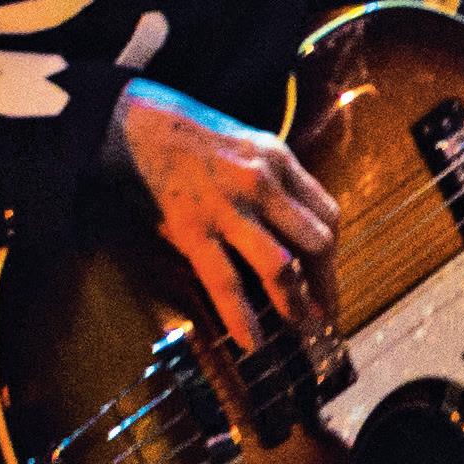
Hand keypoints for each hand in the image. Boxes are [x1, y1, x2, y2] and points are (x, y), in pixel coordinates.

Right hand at [103, 81, 338, 352]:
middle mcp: (261, 182)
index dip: (332, 253)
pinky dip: (242, 316)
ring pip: (280, 266)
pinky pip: (225, 281)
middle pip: (317, 242)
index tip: (327, 277)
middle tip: (323, 312)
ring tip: (298, 326)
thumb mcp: (243, 142)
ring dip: (294, 303)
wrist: (132, 122)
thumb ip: (270, 178)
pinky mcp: (192, 229)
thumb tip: (288, 226)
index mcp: (277, 158)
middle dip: (325, 284)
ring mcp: (227, 208)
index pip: (326, 212)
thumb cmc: (186, 133)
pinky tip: (249, 340)